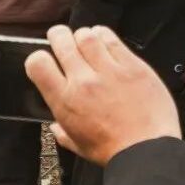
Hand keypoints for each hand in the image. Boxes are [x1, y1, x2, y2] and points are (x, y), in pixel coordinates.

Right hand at [23, 25, 180, 166]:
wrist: (146, 148)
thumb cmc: (113, 149)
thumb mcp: (77, 144)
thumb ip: (62, 132)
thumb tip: (55, 126)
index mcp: (64, 100)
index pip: (38, 64)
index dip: (37, 57)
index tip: (44, 58)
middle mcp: (83, 81)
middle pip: (63, 42)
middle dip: (58, 35)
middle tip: (60, 36)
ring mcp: (109, 71)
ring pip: (88, 37)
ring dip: (83, 34)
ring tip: (85, 38)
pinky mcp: (133, 66)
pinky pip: (114, 41)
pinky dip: (105, 35)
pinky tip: (104, 37)